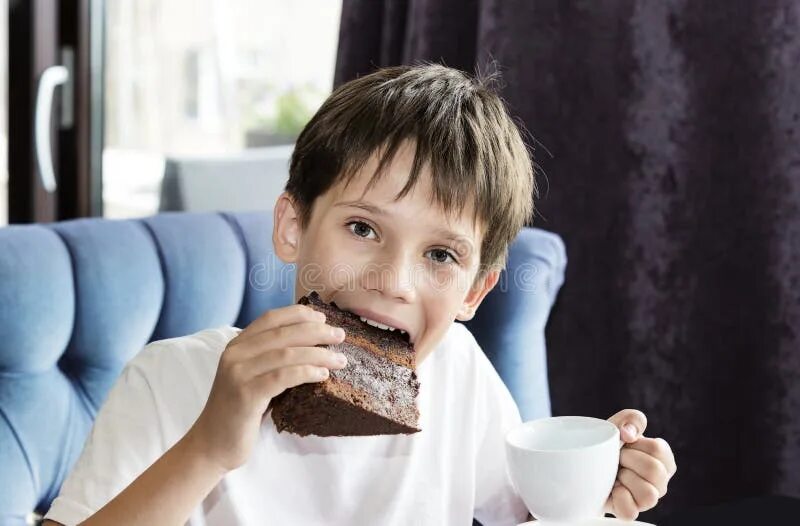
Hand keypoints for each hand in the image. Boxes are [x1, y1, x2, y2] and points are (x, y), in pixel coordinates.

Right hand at [185, 304, 347, 472]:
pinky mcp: (246, 395)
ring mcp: (238, 373)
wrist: (212, 445)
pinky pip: (283, 377)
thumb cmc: (239, 412)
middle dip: (316, 332)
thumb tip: (311, 345)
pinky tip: (323, 375)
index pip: (271, 319)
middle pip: (283, 333)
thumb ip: (269, 359)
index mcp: (236, 345)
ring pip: (287, 354)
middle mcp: (235, 354)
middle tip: (340, 336)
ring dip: (319, 354)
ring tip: (339, 360)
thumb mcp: (251, 377)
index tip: (323, 318)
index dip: (299, 314)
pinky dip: (307, 372)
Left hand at [604, 409, 676, 520]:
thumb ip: (631, 419)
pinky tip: (612, 489)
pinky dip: (618, 498)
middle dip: (628, 459)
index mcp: (663, 460)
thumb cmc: (607, 447)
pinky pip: (630, 511)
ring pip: (648, 494)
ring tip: (615, 474)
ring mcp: (647, 500)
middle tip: (617, 458)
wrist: (584, 466)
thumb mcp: (618, 426)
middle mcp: (660, 482)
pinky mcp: (630, 512)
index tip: (625, 444)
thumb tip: (628, 434)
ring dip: (625, 479)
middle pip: (654, 471)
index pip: (658, 449)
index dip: (635, 444)